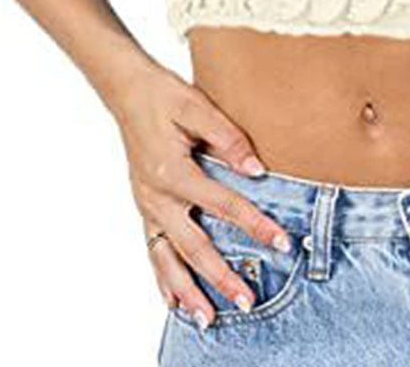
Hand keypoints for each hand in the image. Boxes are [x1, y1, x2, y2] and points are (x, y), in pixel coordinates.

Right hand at [110, 56, 292, 328]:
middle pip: (193, 246)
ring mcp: (148, 206)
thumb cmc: (165, 96)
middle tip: (247, 300)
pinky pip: (152, 250)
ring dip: (188, 291)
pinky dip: (163, 279)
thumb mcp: (197, 107)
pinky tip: (174, 302)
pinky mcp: (145, 207)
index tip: (281, 242)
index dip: (255, 224)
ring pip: (167, 258)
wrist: (128, 91)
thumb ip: (228, 139)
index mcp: (173, 173)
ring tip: (207, 318)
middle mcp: (157, 197)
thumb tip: (256, 170)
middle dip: (221, 276)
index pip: (224, 206)